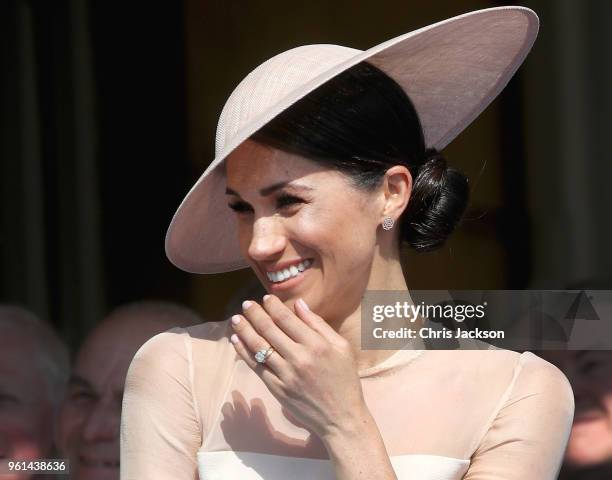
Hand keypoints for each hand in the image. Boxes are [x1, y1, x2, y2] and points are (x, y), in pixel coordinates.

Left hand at [229, 295, 366, 440]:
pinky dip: (244, 352)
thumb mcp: (342, 347)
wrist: (340, 417)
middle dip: (255, 314)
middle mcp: (299, 358)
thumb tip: (299, 304)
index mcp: (316, 345)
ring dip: (244, 331)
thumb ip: (319, 324)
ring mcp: (285, 374)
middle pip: (269, 330)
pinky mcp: (276, 388)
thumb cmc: (345, 379)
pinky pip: (256, 366)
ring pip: (259, 347)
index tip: (265, 298)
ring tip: (236, 319)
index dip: (273, 307)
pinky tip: (237, 341)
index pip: (287, 319)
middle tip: (246, 304)